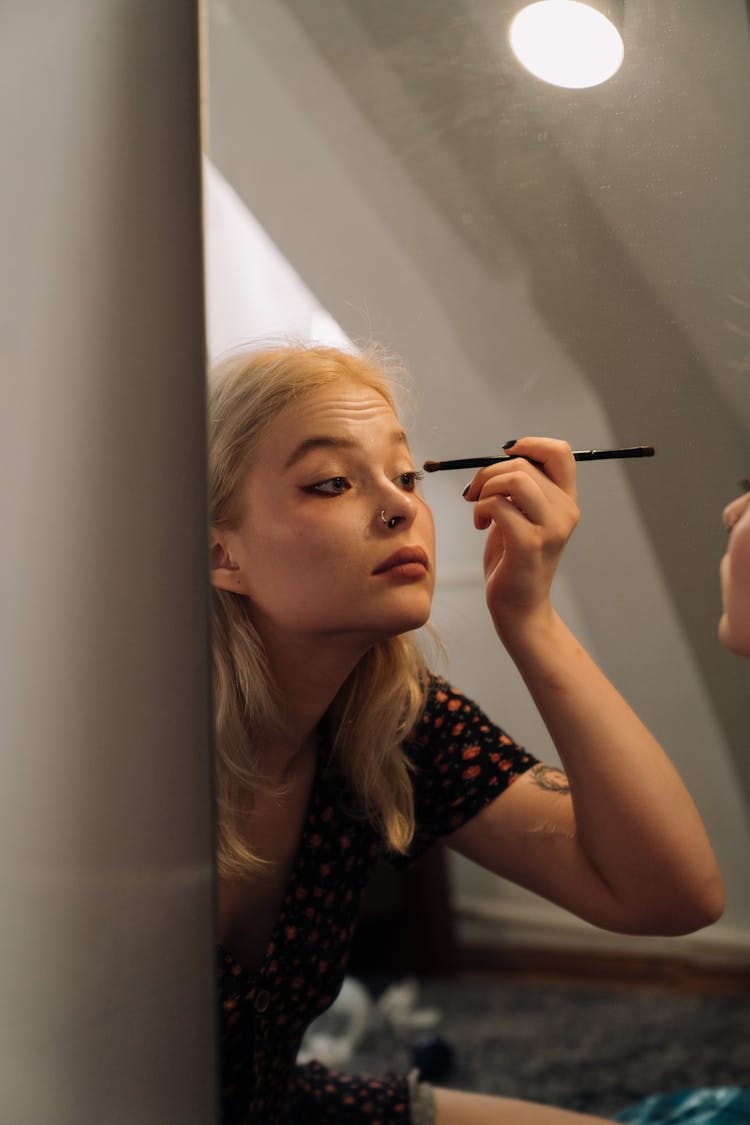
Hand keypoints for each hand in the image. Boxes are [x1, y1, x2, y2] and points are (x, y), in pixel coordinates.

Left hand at [462, 437, 579, 629]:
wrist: (519, 607)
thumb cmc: (514, 559)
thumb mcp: (522, 516)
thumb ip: (522, 488)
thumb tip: (505, 455)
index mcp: (566, 501)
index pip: (560, 452)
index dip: (529, 444)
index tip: (503, 456)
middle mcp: (566, 511)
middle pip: (524, 464)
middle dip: (488, 473)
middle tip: (474, 493)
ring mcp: (551, 528)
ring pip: (513, 479)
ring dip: (485, 488)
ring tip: (479, 509)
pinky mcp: (530, 543)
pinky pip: (498, 505)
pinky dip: (480, 509)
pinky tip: (480, 525)